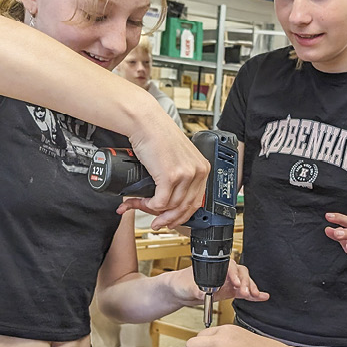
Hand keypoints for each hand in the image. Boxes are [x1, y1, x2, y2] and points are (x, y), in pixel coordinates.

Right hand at [119, 107, 209, 228]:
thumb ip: (182, 175)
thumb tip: (172, 199)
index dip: (183, 215)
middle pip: (186, 207)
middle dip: (169, 219)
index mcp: (203, 168)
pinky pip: (160, 202)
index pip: (197, 201)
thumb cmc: (158, 136)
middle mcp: (198, 172)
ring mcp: (185, 175)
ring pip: (172, 206)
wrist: (146, 122)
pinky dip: (150, 206)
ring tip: (143, 207)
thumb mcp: (179, 157)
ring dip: (155, 211)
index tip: (172, 220)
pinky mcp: (170, 176)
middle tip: (157, 223)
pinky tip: (142, 201)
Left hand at [164, 260, 269, 307]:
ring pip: (245, 281)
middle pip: (241, 273)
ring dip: (251, 288)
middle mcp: (223, 272)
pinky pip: (244, 292)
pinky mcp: (229, 291)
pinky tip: (261, 297)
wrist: (179, 291)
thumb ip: (197, 289)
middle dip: (246, 282)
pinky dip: (253, 294)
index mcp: (214, 266)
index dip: (235, 274)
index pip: (230, 266)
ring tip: (255, 295)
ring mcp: (228, 282)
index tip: (237, 284)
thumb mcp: (187, 287)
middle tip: (246, 293)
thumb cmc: (181, 283)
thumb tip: (205, 292)